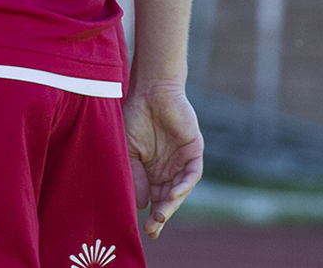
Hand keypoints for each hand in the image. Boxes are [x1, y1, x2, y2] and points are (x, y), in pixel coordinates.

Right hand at [124, 83, 203, 237]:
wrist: (151, 91)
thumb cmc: (135, 117)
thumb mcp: (128, 150)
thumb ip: (135, 175)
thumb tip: (140, 204)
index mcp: (151, 172)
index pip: (153, 199)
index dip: (150, 215)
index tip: (143, 231)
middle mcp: (168, 170)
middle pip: (167, 200)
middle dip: (161, 216)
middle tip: (153, 229)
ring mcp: (182, 162)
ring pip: (180, 190)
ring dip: (172, 204)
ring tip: (161, 215)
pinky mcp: (193, 152)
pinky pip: (192, 174)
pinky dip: (184, 186)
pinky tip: (172, 194)